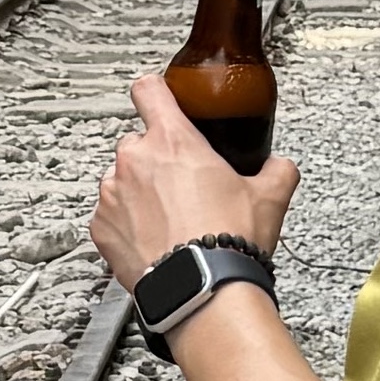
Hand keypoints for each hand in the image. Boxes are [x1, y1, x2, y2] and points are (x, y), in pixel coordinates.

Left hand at [90, 70, 295, 291]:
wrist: (203, 290)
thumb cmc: (229, 241)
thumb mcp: (270, 196)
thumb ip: (276, 169)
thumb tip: (279, 166)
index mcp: (172, 141)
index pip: (149, 90)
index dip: (156, 92)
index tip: (161, 100)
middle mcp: (134, 161)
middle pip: (139, 143)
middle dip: (158, 161)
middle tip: (184, 188)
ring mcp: (111, 194)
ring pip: (122, 181)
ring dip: (140, 194)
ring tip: (171, 222)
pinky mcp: (100, 228)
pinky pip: (111, 216)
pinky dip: (127, 225)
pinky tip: (155, 241)